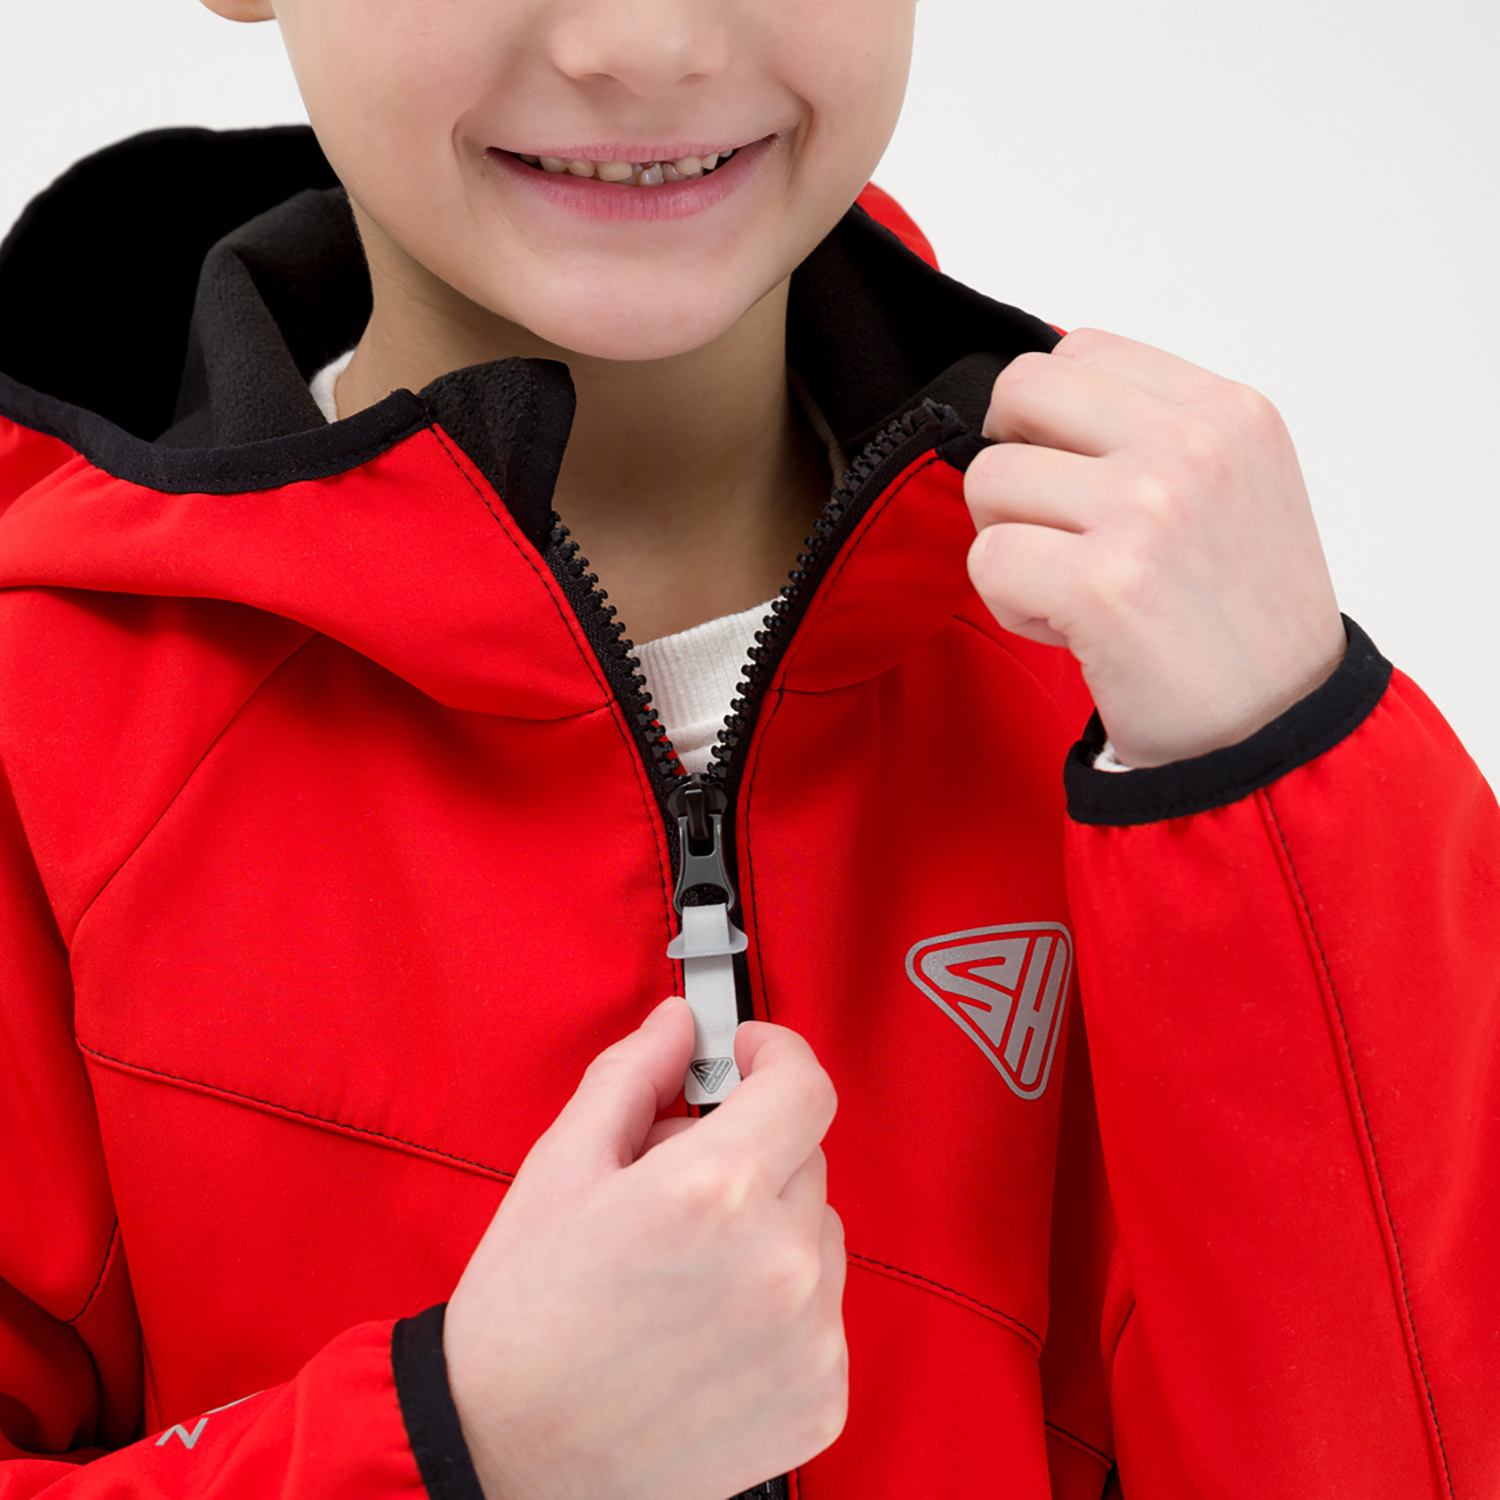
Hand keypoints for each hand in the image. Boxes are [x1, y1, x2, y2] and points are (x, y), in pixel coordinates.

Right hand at [444, 997, 846, 1499]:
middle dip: (750, 1150)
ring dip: (770, 1227)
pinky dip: (782, 1303)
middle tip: (673, 1186)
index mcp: (713, 1191)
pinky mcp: (820, 1397)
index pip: (804, 1084)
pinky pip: (825, 1309)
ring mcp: (807, 1338)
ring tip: (684, 1269)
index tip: (746, 1057)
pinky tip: (708, 1326)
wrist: (506, 1462)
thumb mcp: (560, 1167)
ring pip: (819, 1231)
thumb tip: (681, 1025)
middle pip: (806, 1156)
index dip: (775, 1054)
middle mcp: (777, 1263)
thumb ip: (634, 1075)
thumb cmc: (522, 1319)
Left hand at [963, 329, 1345, 766]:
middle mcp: (1191, 445)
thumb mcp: (1236, 486)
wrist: (1277, 730)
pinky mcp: (1104, 583)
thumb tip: (1034, 406)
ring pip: (989, 480)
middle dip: (1013, 465)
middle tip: (1052, 530)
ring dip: (1011, 545)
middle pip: (1019, 392)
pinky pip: (986, 559)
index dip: (1049, 419)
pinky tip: (1070, 629)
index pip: (1079, 349)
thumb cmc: (1245, 621)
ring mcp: (1148, 509)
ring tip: (1073, 589)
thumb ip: (1153, 431)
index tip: (1077, 482)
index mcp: (1228, 410)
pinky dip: (1011, 604)